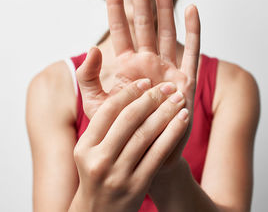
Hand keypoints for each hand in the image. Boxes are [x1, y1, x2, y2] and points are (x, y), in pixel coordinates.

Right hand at [72, 79, 188, 211]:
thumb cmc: (98, 175)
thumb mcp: (89, 152)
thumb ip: (102, 126)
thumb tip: (124, 93)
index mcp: (84, 147)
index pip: (109, 110)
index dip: (130, 92)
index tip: (146, 82)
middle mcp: (99, 160)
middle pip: (129, 119)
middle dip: (151, 98)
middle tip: (167, 87)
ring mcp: (118, 175)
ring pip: (146, 134)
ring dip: (166, 112)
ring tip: (179, 99)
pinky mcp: (137, 186)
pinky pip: (158, 153)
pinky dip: (172, 133)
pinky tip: (183, 120)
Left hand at [76, 0, 199, 169]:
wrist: (144, 152)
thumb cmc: (121, 129)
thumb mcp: (98, 104)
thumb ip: (90, 78)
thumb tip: (92, 49)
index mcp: (126, 64)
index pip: (120, 27)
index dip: (117, 4)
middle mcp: (148, 61)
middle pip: (145, 22)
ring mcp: (167, 68)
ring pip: (167, 30)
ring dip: (166, 6)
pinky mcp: (185, 81)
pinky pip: (191, 51)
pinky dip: (194, 31)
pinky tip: (192, 9)